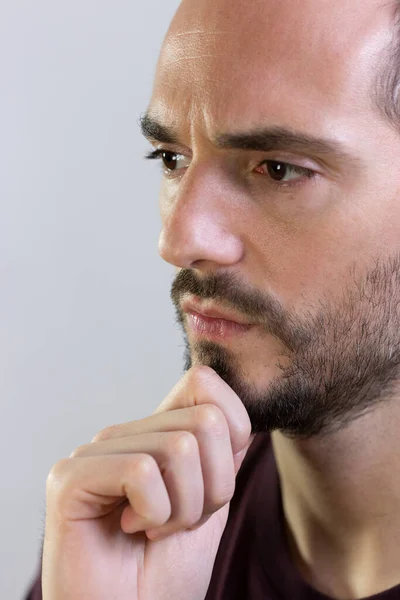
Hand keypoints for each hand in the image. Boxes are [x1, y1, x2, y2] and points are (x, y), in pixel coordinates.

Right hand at [42, 365, 253, 599]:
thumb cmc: (167, 568)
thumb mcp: (211, 499)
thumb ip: (222, 449)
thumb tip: (231, 408)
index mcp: (155, 432)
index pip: (204, 382)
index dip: (233, 435)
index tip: (211, 488)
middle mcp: (124, 433)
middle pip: (207, 421)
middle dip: (213, 489)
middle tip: (179, 520)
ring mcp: (95, 451)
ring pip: (181, 448)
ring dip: (184, 509)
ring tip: (154, 528)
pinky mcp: (70, 478)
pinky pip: (142, 472)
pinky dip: (153, 515)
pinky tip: (130, 529)